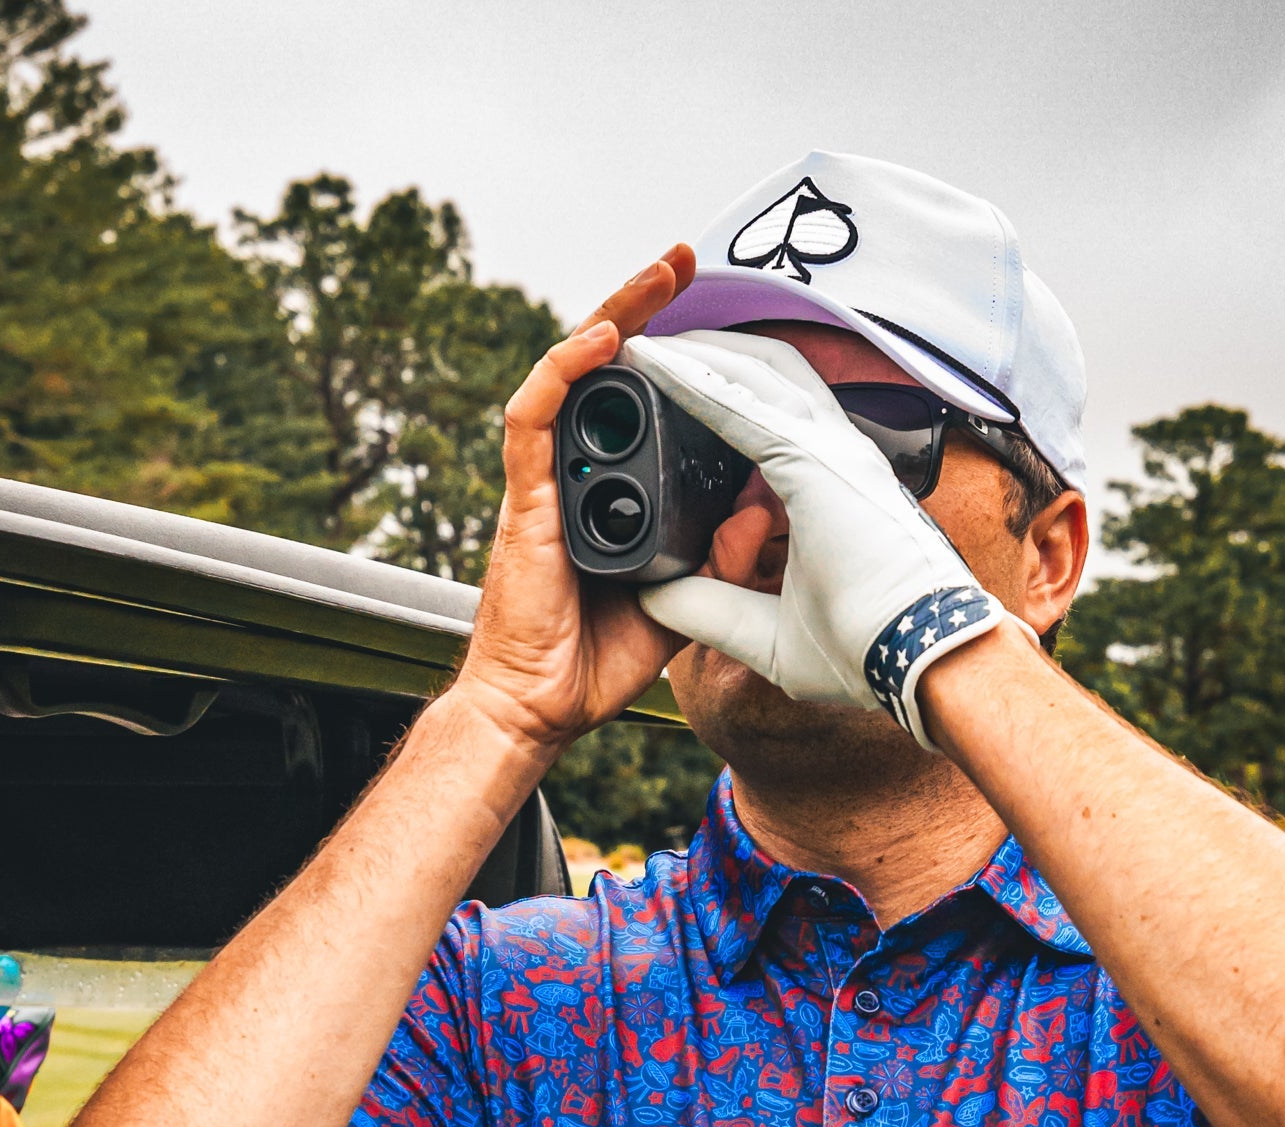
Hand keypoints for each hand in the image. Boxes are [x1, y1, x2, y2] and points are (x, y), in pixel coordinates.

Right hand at [455, 247, 695, 755]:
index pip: (649, 403)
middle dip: (651, 307)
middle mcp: (578, 472)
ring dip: (618, 313)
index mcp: (613, 489)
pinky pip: (535, 418)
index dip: (684, 357)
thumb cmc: (595, 661)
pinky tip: (604, 339)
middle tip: (691, 260)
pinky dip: (566, 371)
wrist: (539, 709)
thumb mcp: (680, 600)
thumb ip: (718, 558)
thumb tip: (760, 510)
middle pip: (613, 369)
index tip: (727, 319)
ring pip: (575, 373)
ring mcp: (548, 481)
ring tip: (660, 274)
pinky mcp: (524, 500)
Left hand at [623, 332, 1036, 746]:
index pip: (771, 412)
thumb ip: (712, 609)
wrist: (922, 663)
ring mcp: (831, 450)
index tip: (668, 388)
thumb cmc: (864, 651)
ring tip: (641, 347)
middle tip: (647, 353)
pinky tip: (656, 368)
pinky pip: (744, 407)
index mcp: (830, 483)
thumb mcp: (766, 634)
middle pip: (764, 374)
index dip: (722, 388)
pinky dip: (697, 383)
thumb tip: (655, 597)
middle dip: (706, 354)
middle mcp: (835, 452)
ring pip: (755, 372)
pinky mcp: (818, 463)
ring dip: (696, 354)